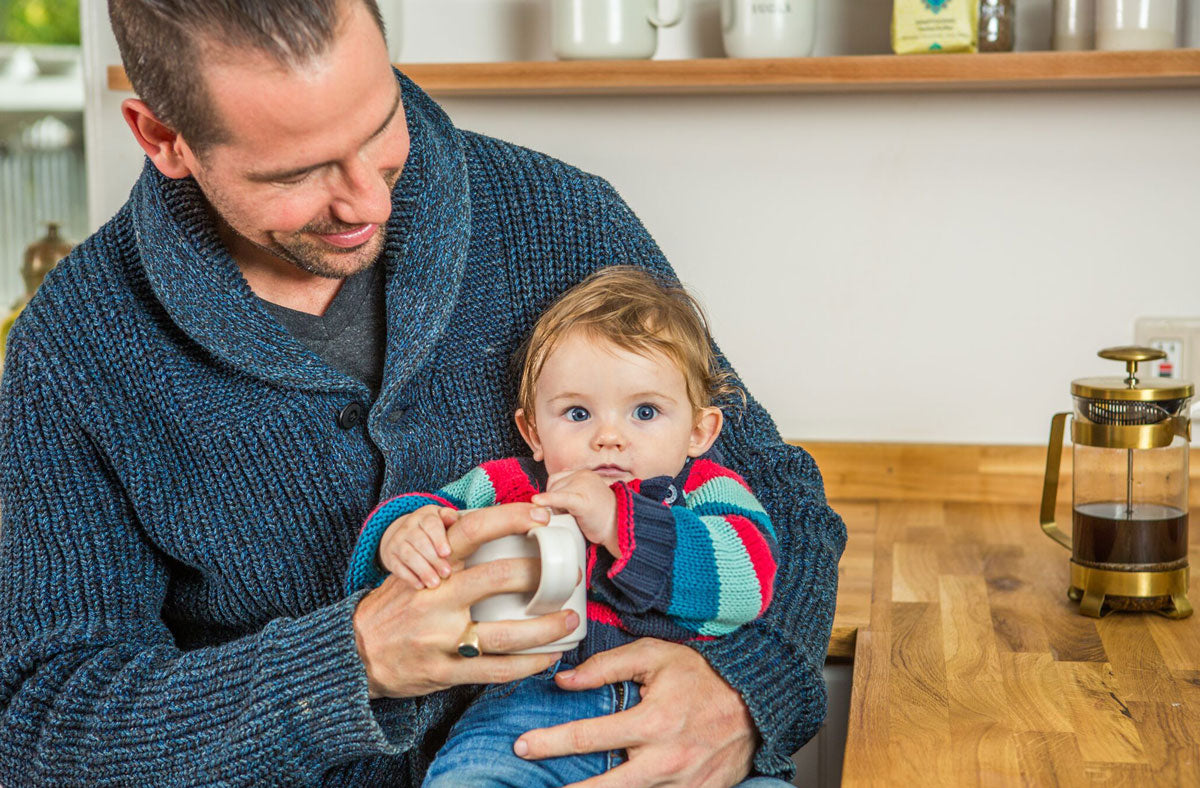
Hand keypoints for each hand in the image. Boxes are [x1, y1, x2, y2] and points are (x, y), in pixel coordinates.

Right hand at [353, 503, 578, 698]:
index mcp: (431, 566)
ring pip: (505, 633)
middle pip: (497, 578)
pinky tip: (548, 656)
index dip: (511, 518)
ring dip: (545, 628)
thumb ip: (451, 558)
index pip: (473, 530)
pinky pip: (496, 670)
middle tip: (567, 576)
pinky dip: (528, 664)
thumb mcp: (413, 570)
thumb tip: (501, 540)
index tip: (542, 518)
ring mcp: (440, 637)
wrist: (353, 653)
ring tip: (569, 620)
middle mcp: (436, 597)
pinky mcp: (445, 671)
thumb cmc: (393, 607)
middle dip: (540, 576)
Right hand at [378, 504, 457, 588]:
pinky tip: (420, 585)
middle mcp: (408, 526)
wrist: (406, 536)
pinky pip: (397, 567)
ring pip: (408, 555)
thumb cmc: (434, 531)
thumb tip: (453, 519)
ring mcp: (397, 541)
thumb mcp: (443, 520)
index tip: (447, 553)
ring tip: (435, 583)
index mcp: (425, 516)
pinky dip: (409, 577)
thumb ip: (450, 518)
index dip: (439, 539)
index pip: (431, 524)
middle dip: (434, 559)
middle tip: (446, 573)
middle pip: (420, 542)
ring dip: (422, 570)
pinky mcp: (390, 556)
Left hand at [514, 639, 756, 787]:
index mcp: (653, 722)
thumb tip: (565, 681)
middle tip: (534, 787)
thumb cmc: (703, 675)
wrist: (756, 702)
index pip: (588, 737)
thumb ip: (607, 666)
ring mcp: (681, 785)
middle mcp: (665, 761)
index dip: (550, 744)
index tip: (522, 746)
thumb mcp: (654, 656)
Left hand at [532, 470, 619, 557]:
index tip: (561, 508)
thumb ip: (571, 490)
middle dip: (554, 503)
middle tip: (569, 516)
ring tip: (573, 517)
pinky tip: (537, 501)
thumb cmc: (603, 518)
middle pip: (553, 486)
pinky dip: (547, 500)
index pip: (555, 480)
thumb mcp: (586, 497)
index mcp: (584, 474)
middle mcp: (583, 475)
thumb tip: (553, 488)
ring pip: (554, 493)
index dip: (553, 495)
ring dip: (557, 508)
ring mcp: (583, 486)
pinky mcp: (582, 500)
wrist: (620, 529)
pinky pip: (561, 498)